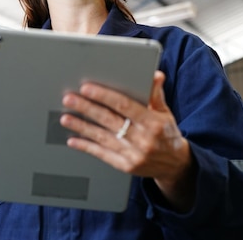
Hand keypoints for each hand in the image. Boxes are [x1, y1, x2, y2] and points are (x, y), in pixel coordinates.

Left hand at [60, 71, 195, 210]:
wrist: (176, 165)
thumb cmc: (167, 134)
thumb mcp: (165, 113)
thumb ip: (156, 94)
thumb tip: (155, 75)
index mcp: (153, 122)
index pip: (124, 105)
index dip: (104, 96)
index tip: (87, 88)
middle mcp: (143, 139)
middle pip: (109, 120)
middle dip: (87, 108)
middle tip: (69, 99)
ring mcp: (133, 154)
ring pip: (102, 137)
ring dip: (81, 126)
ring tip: (65, 117)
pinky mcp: (125, 166)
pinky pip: (102, 154)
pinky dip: (86, 146)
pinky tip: (73, 139)